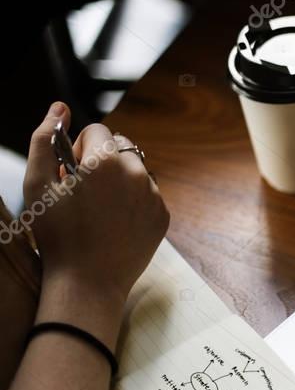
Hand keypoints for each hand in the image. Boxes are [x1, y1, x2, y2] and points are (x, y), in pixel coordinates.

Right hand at [23, 103, 168, 334]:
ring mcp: (154, 195)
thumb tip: (59, 107)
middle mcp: (137, 172)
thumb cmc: (55, 234)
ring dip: (119, 180)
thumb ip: (43, 138)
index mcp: (105, 160)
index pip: (96, 130)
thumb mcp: (36, 184)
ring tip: (98, 209)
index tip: (70, 174)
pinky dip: (133, 201)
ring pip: (136, 171)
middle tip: (83, 191)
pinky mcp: (163, 215)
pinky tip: (113, 223)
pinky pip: (149, 195)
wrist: (87, 282)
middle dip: (102, 160)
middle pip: (121, 147)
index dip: (78, 149)